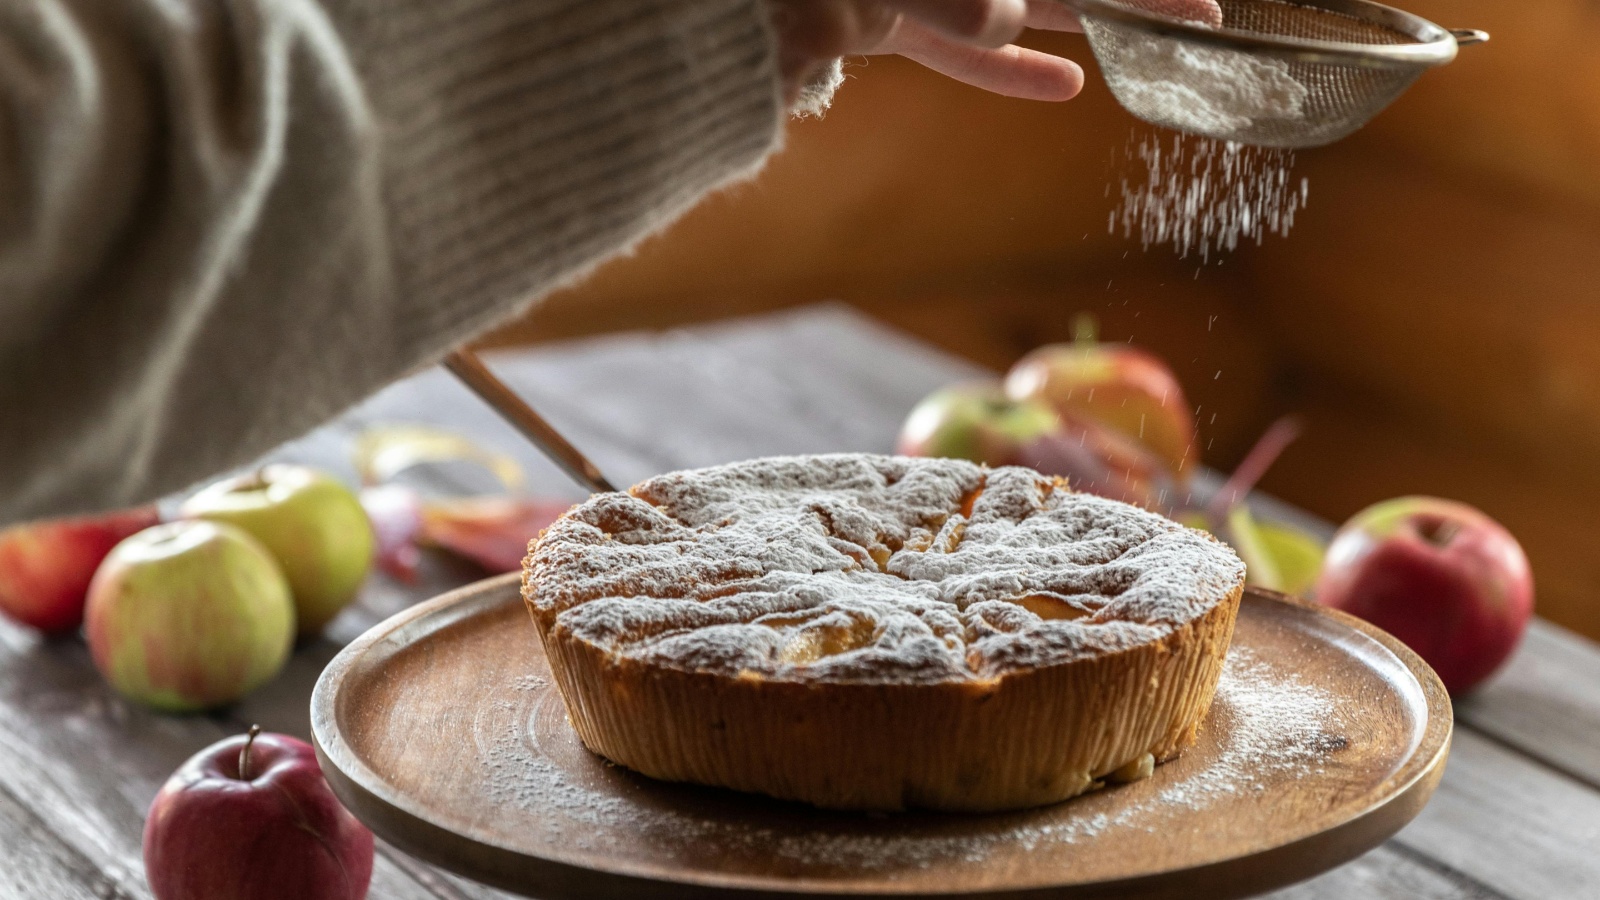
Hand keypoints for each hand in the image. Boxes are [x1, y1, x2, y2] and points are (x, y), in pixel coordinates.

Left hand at [767, 0, 1222, 104]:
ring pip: (1018, 2)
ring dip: (1084, 23)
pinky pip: (957, 46)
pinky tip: (1068, 84)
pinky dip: (1004, 67)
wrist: (726, 5)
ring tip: (1157, 38)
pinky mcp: (884, 18)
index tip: (1194, 1)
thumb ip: (952, 5)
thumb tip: (1009, 22)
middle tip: (1205, 12)